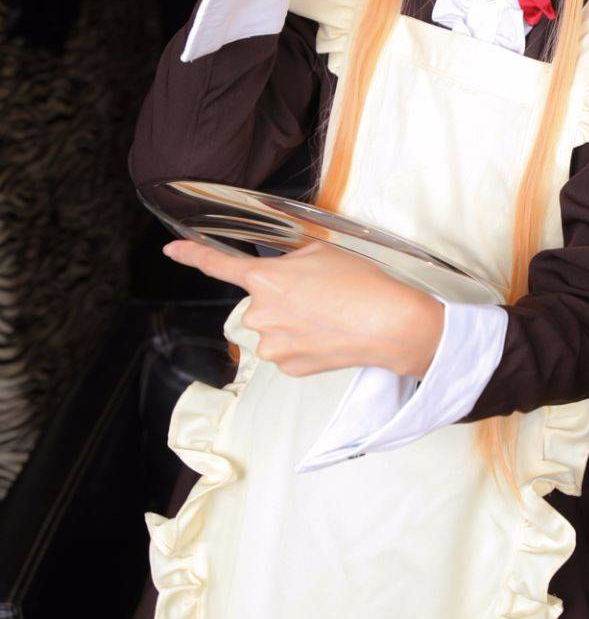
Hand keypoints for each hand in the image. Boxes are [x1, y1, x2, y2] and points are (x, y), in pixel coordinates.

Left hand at [161, 238, 443, 378]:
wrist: (387, 324)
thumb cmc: (360, 284)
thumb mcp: (321, 252)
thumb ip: (289, 259)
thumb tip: (281, 269)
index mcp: (264, 280)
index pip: (217, 265)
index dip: (191, 255)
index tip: (171, 251)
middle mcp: (259, 314)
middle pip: (259, 302)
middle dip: (280, 297)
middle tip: (316, 294)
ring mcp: (271, 345)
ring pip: (272, 328)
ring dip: (291, 322)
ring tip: (328, 315)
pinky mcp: (287, 367)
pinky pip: (286, 350)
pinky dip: (303, 343)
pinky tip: (327, 335)